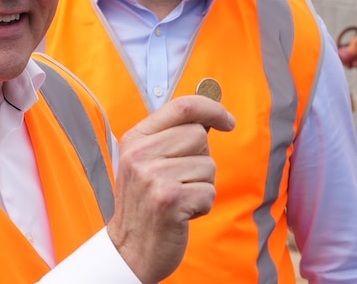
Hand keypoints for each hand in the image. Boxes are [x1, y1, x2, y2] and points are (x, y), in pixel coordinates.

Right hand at [106, 95, 234, 283]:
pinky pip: (209, 192)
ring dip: (202, 185)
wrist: (129, 249)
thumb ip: (172, 136)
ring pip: (208, 166)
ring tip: (179, 198)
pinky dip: (203, 205)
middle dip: (201, 159)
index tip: (227, 121)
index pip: (182, 106)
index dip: (212, 109)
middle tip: (180, 180)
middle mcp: (140, 155)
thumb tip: (212, 115)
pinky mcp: (169, 201)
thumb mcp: (147, 162)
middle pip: (199, 136)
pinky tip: (182, 213)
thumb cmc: (146, 203)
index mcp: (135, 139)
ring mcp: (153, 178)